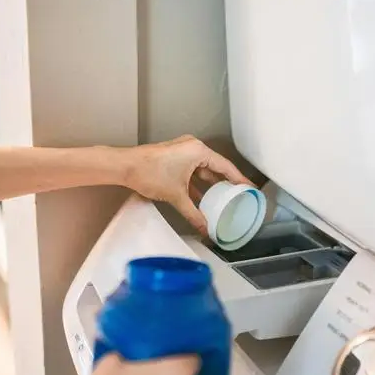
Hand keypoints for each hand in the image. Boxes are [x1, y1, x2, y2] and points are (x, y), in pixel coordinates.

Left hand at [123, 135, 251, 234]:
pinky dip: (197, 184)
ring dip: (210, 185)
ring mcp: (183, 151)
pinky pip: (192, 171)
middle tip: (238, 196)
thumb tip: (204, 228)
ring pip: (203, 170)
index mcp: (198, 151)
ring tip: (222, 199)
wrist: (125, 167)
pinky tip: (202, 198)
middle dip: (226, 183)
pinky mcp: (174, 157)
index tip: (249, 188)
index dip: (239, 179)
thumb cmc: (149, 173)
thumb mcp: (176, 196)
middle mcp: (192, 147)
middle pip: (216, 168)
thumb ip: (194, 213)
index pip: (226, 167)